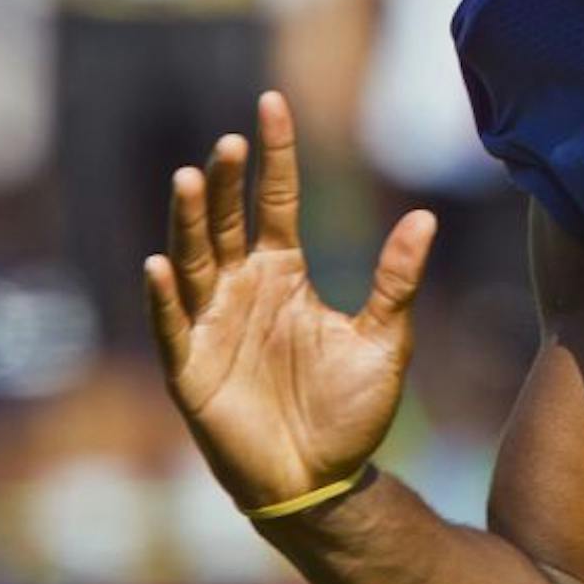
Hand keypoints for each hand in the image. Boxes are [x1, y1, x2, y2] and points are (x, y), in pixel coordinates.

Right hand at [146, 91, 434, 512]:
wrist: (325, 480)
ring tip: (189, 179)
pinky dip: (164, 297)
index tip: (273, 103)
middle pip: (227, 221)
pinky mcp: (191, 368)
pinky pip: (173, 325)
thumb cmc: (351, 411)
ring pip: (194, 260)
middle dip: (227, 181)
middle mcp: (242, 288)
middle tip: (233, 142)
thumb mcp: (385, 339)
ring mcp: (212, 324)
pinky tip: (159, 264)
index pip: (276, 201)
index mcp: (285, 273)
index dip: (275, 155)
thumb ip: (396, 279)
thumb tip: (424, 218)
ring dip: (188, 222)